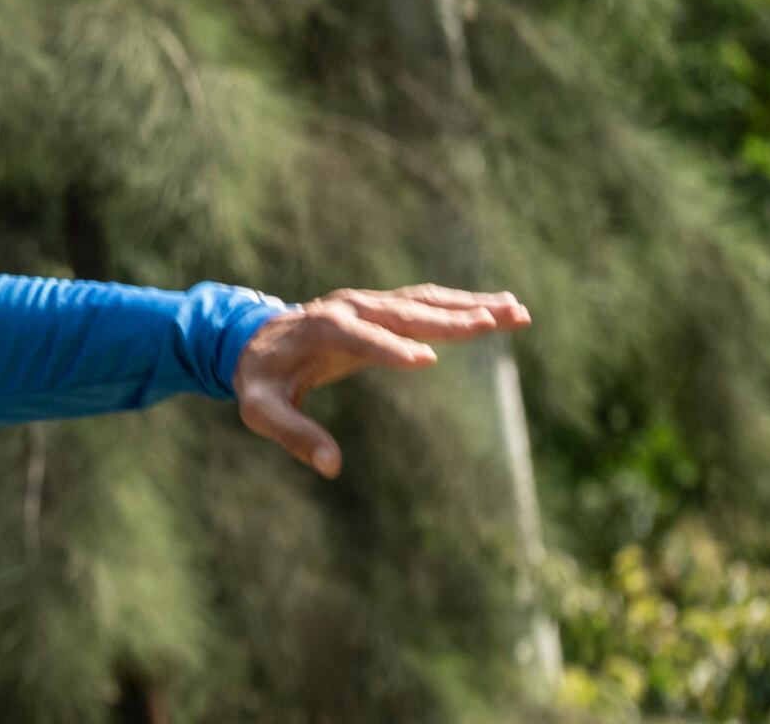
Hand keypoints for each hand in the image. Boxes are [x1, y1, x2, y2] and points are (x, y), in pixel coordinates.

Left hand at [232, 284, 530, 478]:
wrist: (254, 338)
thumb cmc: (261, 380)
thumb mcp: (262, 410)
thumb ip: (294, 435)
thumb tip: (331, 467)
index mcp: (323, 332)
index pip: (362, 340)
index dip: (391, 350)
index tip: (429, 360)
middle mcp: (349, 308)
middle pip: (405, 313)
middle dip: (451, 320)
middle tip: (497, 321)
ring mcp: (367, 303)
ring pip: (424, 301)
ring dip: (470, 305)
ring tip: (515, 311)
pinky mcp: (380, 306)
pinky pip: (426, 302)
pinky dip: (462, 303)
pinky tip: (498, 307)